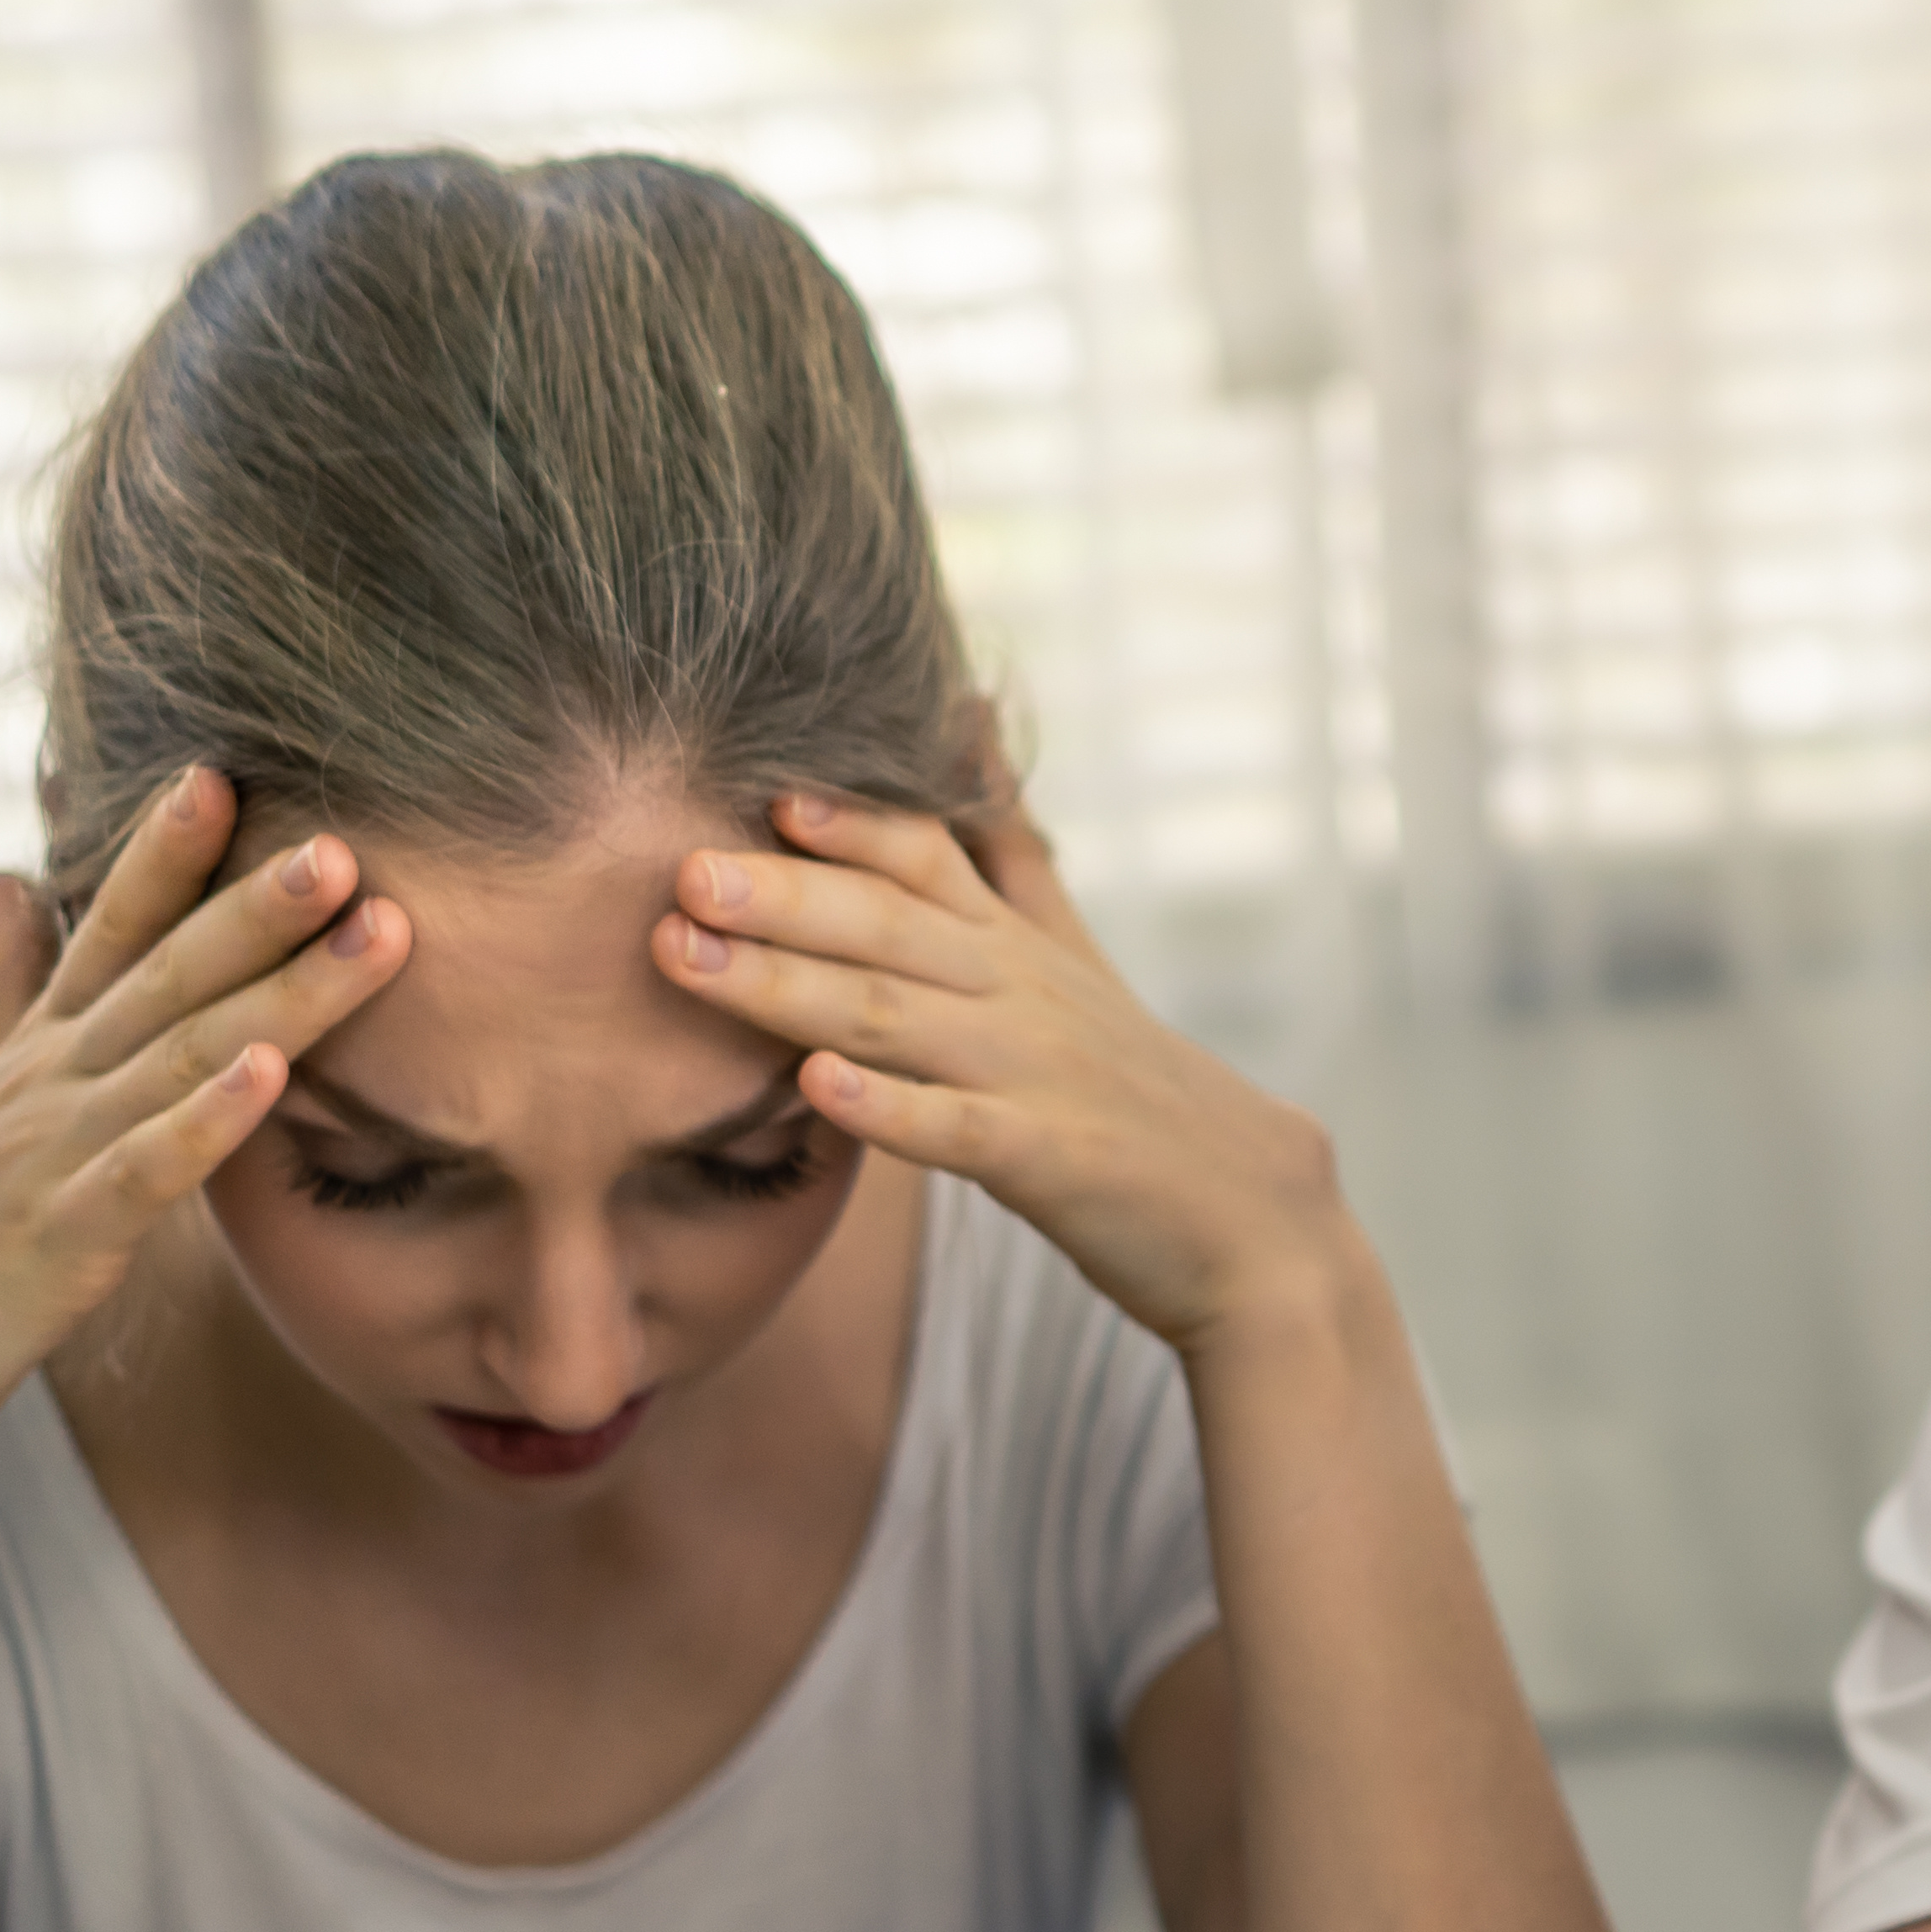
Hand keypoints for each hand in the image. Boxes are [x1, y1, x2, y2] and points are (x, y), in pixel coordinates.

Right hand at [0, 769, 407, 1494]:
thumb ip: (1, 990)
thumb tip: (12, 880)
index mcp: (30, 1057)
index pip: (105, 930)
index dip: (164, 853)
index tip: (222, 773)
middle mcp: (44, 1087)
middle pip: (166, 974)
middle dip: (257, 902)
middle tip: (343, 839)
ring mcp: (50, 1157)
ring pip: (185, 1052)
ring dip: (279, 986)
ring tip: (364, 923)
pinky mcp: (61, 1239)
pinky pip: (146, 1168)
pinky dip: (205, 1118)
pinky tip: (266, 1069)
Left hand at [655, 789, 1349, 1347]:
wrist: (1250, 1213)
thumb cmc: (1138, 1085)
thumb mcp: (1076, 954)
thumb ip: (1011, 850)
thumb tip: (971, 718)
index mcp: (1018, 947)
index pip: (928, 862)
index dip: (851, 825)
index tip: (767, 792)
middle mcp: (1021, 995)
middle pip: (889, 929)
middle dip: (780, 896)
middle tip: (680, 871)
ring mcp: (1034, 1075)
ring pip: (896, 1018)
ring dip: (789, 987)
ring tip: (692, 962)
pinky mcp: (1048, 1161)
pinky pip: (957, 1131)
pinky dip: (888, 1109)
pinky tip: (819, 1089)